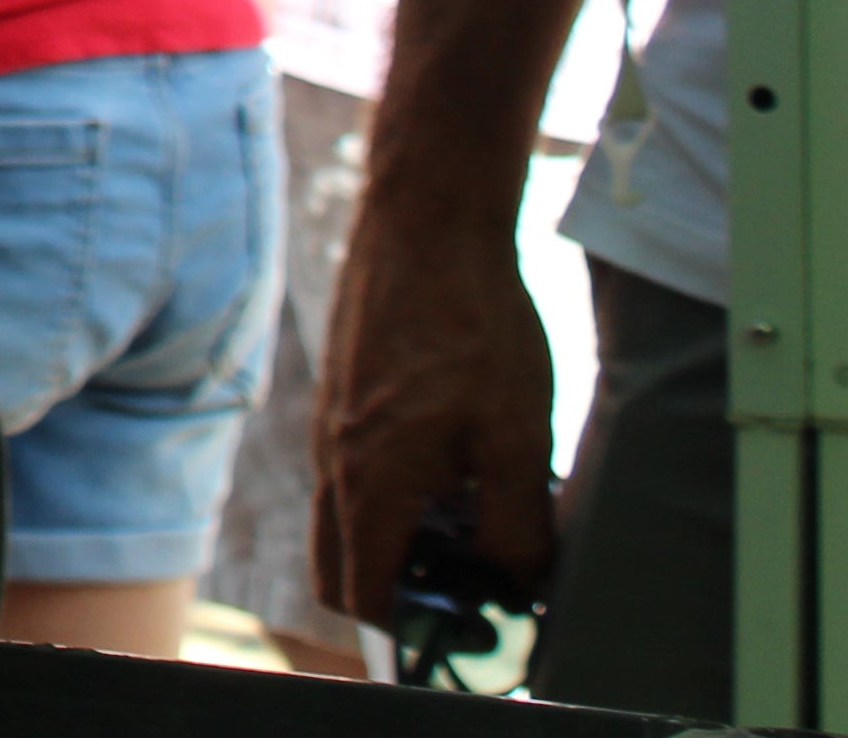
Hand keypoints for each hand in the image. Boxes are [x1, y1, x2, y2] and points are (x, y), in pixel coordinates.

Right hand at [312, 172, 559, 623]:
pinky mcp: (342, 390)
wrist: (426, 220)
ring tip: (476, 502)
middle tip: (467, 574)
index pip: (361, 595)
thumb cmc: (472, 322)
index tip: (472, 616)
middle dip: (394, 588)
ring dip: (400, 531)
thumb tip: (517, 579)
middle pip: (337, 564)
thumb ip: (517, 524)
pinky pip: (352, 466)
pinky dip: (395, 485)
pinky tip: (457, 447)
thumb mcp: (518, 436)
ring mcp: (329, 422)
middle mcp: (332, 458)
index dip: (413, 626)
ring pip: (346, 514)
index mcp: (369, 481)